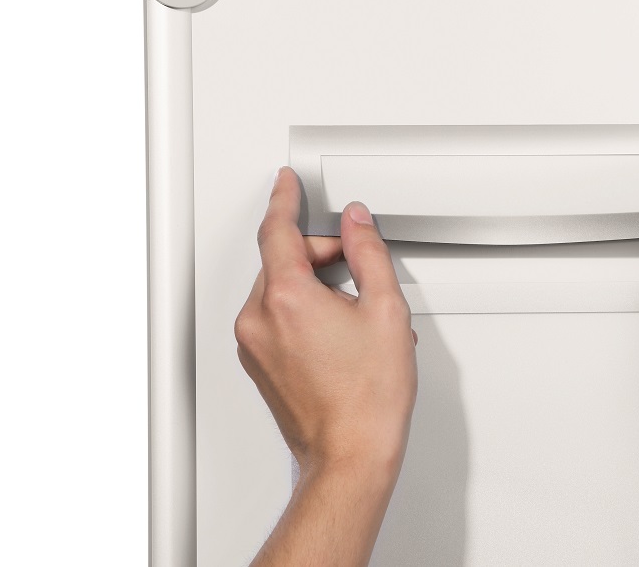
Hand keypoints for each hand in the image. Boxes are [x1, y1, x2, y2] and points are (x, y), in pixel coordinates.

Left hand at [234, 167, 417, 480]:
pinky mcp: (257, 364)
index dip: (285, 199)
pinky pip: (275, 318)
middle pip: (281, 261)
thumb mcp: (386, 310)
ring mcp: (253, 345)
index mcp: (287, 299)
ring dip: (312, 285)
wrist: (350, 455)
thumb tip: (356, 223)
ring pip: (278, 290)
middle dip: (318, 254)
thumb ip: (368, 253)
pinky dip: (302, 311)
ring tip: (356, 315)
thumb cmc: (368, 399)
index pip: (277, 230)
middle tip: (357, 268)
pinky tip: (339, 334)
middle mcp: (258, 320)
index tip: (287, 183)